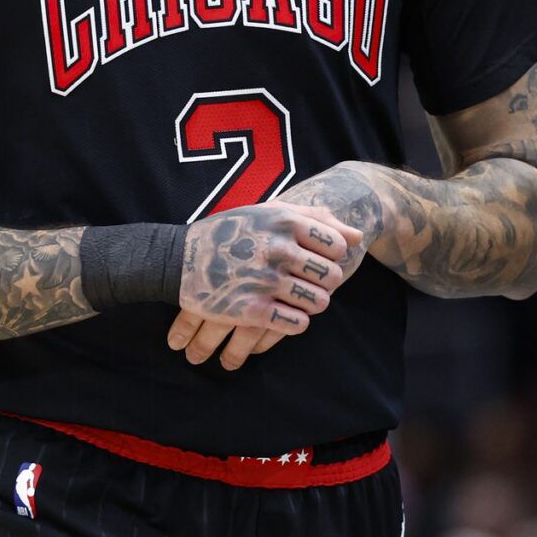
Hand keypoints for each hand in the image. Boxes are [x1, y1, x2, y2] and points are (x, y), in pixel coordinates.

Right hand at [166, 202, 363, 364]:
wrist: (179, 259)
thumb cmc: (232, 231)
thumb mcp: (270, 213)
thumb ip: (315, 219)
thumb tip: (357, 236)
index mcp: (284, 221)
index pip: (336, 245)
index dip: (331, 255)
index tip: (315, 257)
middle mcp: (277, 249)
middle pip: (330, 275)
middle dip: (324, 282)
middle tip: (307, 282)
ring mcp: (265, 280)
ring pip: (318, 302)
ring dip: (311, 304)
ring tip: (296, 298)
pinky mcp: (252, 310)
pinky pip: (297, 323)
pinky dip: (296, 322)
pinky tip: (284, 313)